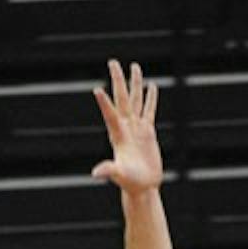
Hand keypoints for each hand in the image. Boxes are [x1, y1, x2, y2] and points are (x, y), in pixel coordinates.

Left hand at [92, 60, 161, 192]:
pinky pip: (149, 110)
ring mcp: (136, 127)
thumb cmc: (129, 182)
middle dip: (117, 80)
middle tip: (112, 62)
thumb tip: (96, 174)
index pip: (110, 114)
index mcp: (118, 135)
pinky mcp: (148, 131)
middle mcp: (126, 126)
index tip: (97, 89)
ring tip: (134, 66)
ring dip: (134, 83)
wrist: (142, 186)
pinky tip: (151, 86)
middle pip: (122, 98)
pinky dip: (151, 98)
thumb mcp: (119, 175)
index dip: (104, 103)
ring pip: (135, 100)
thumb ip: (108, 171)